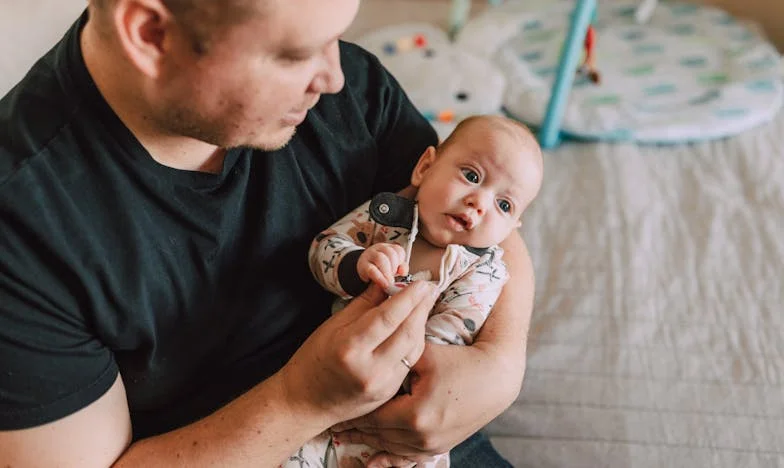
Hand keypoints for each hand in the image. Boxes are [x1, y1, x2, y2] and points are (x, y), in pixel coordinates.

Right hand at [278, 281, 437, 430]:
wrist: (306, 402)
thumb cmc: (314, 359)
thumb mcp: (334, 325)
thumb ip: (365, 304)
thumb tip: (387, 281)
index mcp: (350, 348)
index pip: (388, 317)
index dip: (408, 297)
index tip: (421, 283)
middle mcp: (370, 369)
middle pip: (407, 333)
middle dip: (422, 307)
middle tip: (429, 289)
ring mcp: (382, 385)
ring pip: (414, 348)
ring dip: (421, 323)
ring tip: (424, 303)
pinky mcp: (389, 392)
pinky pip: (409, 361)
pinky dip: (414, 341)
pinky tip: (414, 326)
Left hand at [330, 343, 509, 461]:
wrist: (496, 378)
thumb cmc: (461, 361)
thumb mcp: (425, 355)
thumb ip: (395, 355)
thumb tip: (370, 346)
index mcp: (414, 413)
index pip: (373, 415)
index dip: (354, 412)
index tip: (336, 409)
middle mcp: (421, 435)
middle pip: (379, 434)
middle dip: (357, 428)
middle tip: (334, 424)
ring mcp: (432, 444)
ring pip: (391, 447)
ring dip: (370, 441)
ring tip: (348, 435)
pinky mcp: (441, 446)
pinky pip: (408, 457)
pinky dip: (389, 458)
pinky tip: (372, 461)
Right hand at [357, 243, 408, 288]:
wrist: (363, 269)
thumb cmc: (381, 268)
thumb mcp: (393, 267)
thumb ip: (401, 268)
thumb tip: (403, 272)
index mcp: (389, 248)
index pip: (398, 250)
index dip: (401, 261)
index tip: (401, 272)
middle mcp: (379, 249)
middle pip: (390, 253)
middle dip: (394, 267)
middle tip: (394, 277)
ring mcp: (370, 256)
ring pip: (381, 259)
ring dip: (387, 272)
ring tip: (389, 281)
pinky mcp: (363, 265)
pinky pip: (372, 270)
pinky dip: (380, 278)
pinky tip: (384, 284)